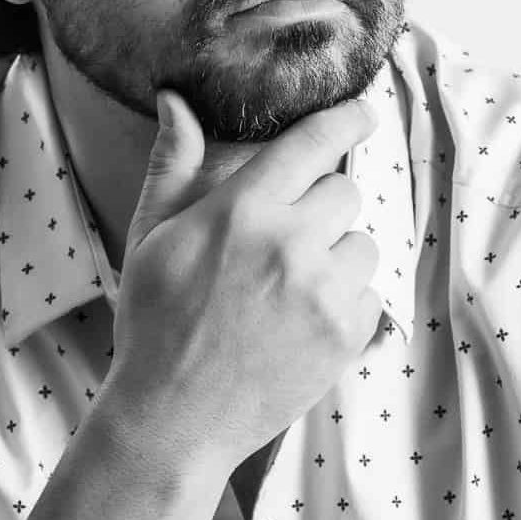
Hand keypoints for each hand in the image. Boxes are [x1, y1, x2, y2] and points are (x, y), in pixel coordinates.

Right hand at [99, 88, 382, 473]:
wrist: (173, 418)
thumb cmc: (154, 325)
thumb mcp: (150, 238)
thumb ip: (173, 165)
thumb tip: (177, 100)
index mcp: (242, 212)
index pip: (315, 142)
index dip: (346, 120)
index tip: (362, 114)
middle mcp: (291, 245)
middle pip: (346, 191)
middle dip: (321, 207)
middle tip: (284, 241)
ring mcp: (325, 294)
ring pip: (364, 244)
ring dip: (337, 256)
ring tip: (291, 289)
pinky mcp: (347, 337)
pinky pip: (371, 295)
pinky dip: (346, 303)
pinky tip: (302, 323)